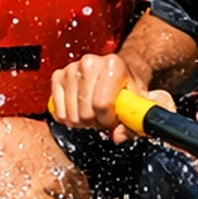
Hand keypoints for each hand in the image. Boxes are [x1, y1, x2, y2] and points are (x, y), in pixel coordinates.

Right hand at [49, 53, 167, 141]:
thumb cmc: (128, 88)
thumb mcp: (140, 102)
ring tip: (92, 112)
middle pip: (85, 111)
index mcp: (113, 65)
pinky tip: (78, 110)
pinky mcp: (58, 76)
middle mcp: (90, 62)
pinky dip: (67, 117)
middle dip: (95, 121)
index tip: (114, 119)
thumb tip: (118, 136)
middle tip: (103, 116)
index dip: (108, 120)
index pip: (101, 104)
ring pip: (71, 114)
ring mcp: (72, 68)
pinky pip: (57, 110)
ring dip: (82, 120)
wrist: (117, 71)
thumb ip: (136, 121)